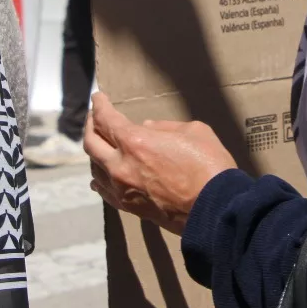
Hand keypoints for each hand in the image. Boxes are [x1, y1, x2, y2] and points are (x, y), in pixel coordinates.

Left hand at [84, 91, 237, 234]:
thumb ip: (164, 127)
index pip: (105, 119)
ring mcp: (123, 190)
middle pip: (91, 143)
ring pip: (95, 168)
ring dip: (95, 153)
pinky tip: (98, 176)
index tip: (98, 98)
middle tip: (95, 116)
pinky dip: (100, 178)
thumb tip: (145, 128)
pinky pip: (105, 191)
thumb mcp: (193, 131)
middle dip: (90, 125)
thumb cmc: (209, 166)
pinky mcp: (130, 208)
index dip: (99, 106)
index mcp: (135, 142)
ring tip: (101, 144)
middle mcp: (121, 166)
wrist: (216, 209)